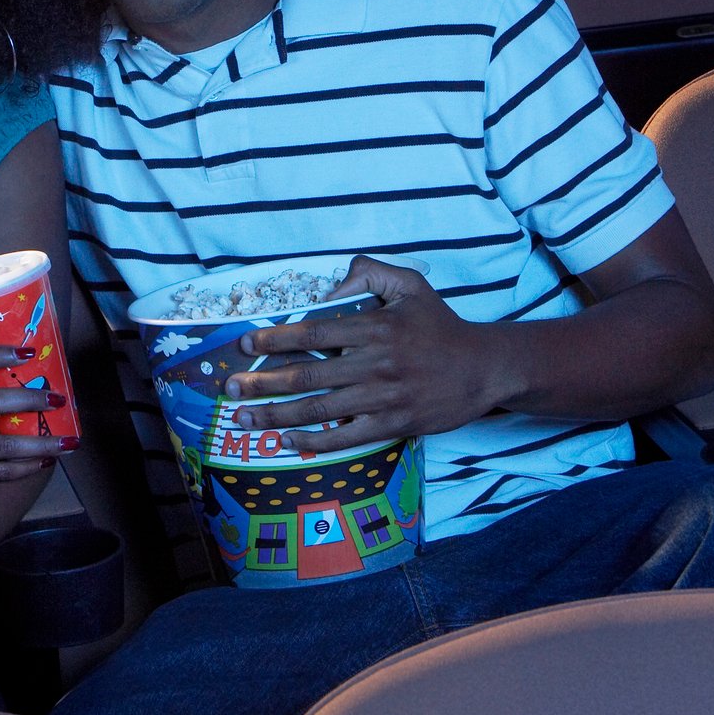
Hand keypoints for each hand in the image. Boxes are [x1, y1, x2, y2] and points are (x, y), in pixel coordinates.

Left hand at [223, 256, 515, 451]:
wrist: (483, 368)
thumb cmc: (441, 325)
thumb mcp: (410, 284)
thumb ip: (369, 272)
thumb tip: (329, 287)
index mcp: (375, 327)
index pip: (315, 330)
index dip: (277, 337)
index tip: (246, 343)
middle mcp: (375, 363)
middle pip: (308, 374)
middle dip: (262, 382)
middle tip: (230, 388)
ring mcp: (383, 397)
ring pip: (320, 409)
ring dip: (277, 416)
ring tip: (244, 419)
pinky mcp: (393, 425)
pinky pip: (346, 437)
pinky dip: (314, 442)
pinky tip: (287, 443)